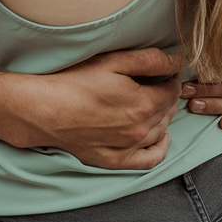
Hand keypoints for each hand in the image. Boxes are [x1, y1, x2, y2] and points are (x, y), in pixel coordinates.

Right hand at [17, 48, 183, 168]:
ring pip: (159, 131)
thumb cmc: (75, 81)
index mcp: (142, 103)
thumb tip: (177, 62)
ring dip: (163, 117)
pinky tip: (161, 137)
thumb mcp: (113, 61)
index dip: (171, 79)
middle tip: (160, 85)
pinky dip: (159, 148)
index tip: (166, 73)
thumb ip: (150, 60)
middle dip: (167, 96)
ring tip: (156, 104)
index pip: (172, 91)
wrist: (43, 110)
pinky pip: (147, 160)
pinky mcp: (113, 160)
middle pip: (167, 111)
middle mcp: (138, 129)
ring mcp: (127, 147)